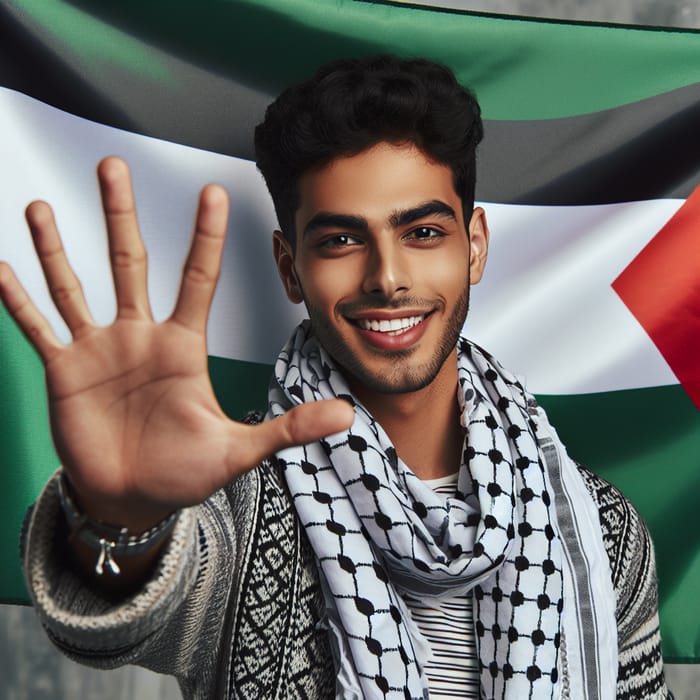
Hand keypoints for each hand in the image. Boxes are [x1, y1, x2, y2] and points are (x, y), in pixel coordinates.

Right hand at [0, 158, 353, 532]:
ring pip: (76, 285)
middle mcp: (140, 336)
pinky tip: (1, 268)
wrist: (135, 497)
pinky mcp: (65, 371)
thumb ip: (288, 427)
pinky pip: (38, 328)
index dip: (206, 236)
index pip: (198, 277)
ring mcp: (99, 350)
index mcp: (183, 345)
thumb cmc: (185, 471)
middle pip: (130, 261)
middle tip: (113, 164)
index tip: (214, 191)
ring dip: (57, 247)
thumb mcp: (239, 449)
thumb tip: (347, 416)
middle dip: (121, 214)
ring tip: (40, 207)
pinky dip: (19, 302)